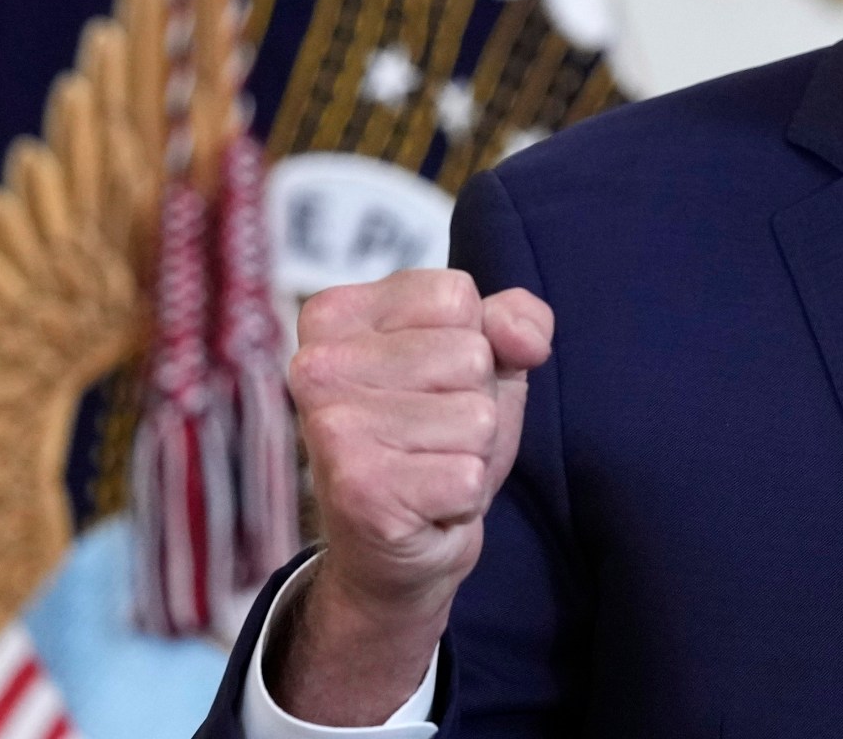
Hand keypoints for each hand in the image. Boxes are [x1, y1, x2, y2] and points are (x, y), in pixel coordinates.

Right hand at [270, 268, 553, 722]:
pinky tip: (425, 503)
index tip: (430, 381)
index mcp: (333, 314)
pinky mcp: (360, 490)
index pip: (454, 294)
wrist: (403, 548)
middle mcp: (317, 366)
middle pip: (469, 354)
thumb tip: (525, 338)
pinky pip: (468, 475)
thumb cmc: (435, 438)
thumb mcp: (484, 362)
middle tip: (431, 435)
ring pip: (475, 416)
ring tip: (429, 466)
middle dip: (472, 400)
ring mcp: (332, 429)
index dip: (471, 341)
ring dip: (471, 451)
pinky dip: (463, 495)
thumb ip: (514, 321)